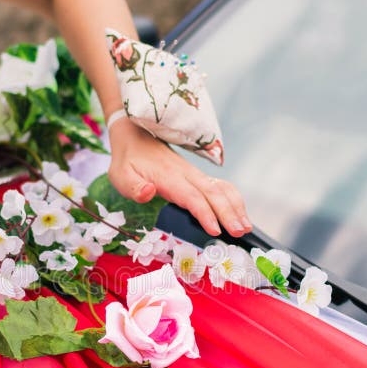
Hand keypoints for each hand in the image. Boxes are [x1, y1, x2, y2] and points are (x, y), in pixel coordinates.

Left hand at [107, 118, 251, 236]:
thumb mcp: (120, 176)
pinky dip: (233, 199)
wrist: (135, 135)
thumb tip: (148, 192)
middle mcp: (186, 174)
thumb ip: (134, 187)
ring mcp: (194, 174)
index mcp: (168, 177)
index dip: (205, 214)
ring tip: (246, 226)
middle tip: (240, 232)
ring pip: (221, 188)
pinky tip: (239, 213)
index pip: (191, 197)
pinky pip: (220, 186)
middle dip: (228, 213)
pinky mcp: (197, 176)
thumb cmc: (127, 161)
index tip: (215, 230)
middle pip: (213, 193)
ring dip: (236, 206)